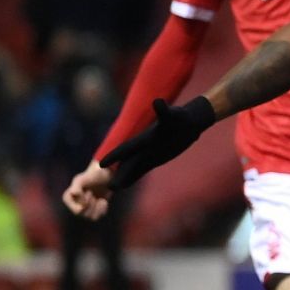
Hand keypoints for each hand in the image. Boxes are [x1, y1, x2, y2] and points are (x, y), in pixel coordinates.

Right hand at [63, 161, 114, 220]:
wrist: (103, 177)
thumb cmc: (91, 176)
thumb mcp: (82, 179)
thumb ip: (77, 186)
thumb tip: (74, 193)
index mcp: (68, 198)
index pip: (77, 210)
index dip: (85, 202)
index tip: (88, 192)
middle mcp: (74, 205)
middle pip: (84, 214)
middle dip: (91, 203)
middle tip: (92, 193)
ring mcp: (84, 209)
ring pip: (91, 217)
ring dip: (97, 207)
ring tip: (98, 198)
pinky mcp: (94, 211)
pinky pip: (98, 216)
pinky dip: (102, 209)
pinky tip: (103, 201)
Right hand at [99, 97, 215, 188]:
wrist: (188, 123)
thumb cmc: (180, 117)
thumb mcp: (172, 115)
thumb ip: (163, 111)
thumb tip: (157, 101)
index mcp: (144, 138)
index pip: (126, 148)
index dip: (114, 156)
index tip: (100, 164)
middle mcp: (144, 147)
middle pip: (128, 162)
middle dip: (119, 173)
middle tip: (107, 186)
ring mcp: (149, 153)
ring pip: (133, 167)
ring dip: (123, 177)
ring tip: (111, 189)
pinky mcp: (156, 159)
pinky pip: (142, 169)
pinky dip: (133, 176)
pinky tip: (124, 185)